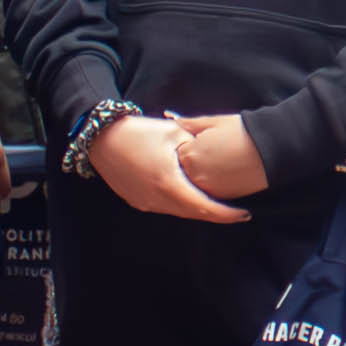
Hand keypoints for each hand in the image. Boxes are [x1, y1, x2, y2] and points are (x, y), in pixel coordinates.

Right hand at [90, 112, 249, 222]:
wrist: (101, 138)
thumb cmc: (139, 132)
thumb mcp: (174, 133)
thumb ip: (197, 148)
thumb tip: (216, 157)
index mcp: (169, 183)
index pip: (204, 207)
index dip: (226, 214)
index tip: (244, 214)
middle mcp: (157, 199)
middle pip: (193, 213)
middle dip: (215, 213)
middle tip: (235, 211)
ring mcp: (145, 203)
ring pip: (179, 212)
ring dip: (197, 209)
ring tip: (216, 203)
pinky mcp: (137, 201)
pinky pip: (165, 208)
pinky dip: (180, 205)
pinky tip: (189, 196)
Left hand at [180, 115, 269, 200]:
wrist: (271, 148)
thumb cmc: (242, 131)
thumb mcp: (213, 122)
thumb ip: (190, 124)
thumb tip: (173, 120)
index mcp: (190, 154)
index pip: (176, 153)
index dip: (189, 146)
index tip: (203, 141)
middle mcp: (194, 175)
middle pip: (184, 170)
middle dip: (195, 161)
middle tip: (216, 152)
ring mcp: (208, 189)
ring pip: (196, 183)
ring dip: (204, 173)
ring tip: (223, 160)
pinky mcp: (222, 197)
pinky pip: (210, 191)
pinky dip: (214, 183)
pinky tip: (227, 171)